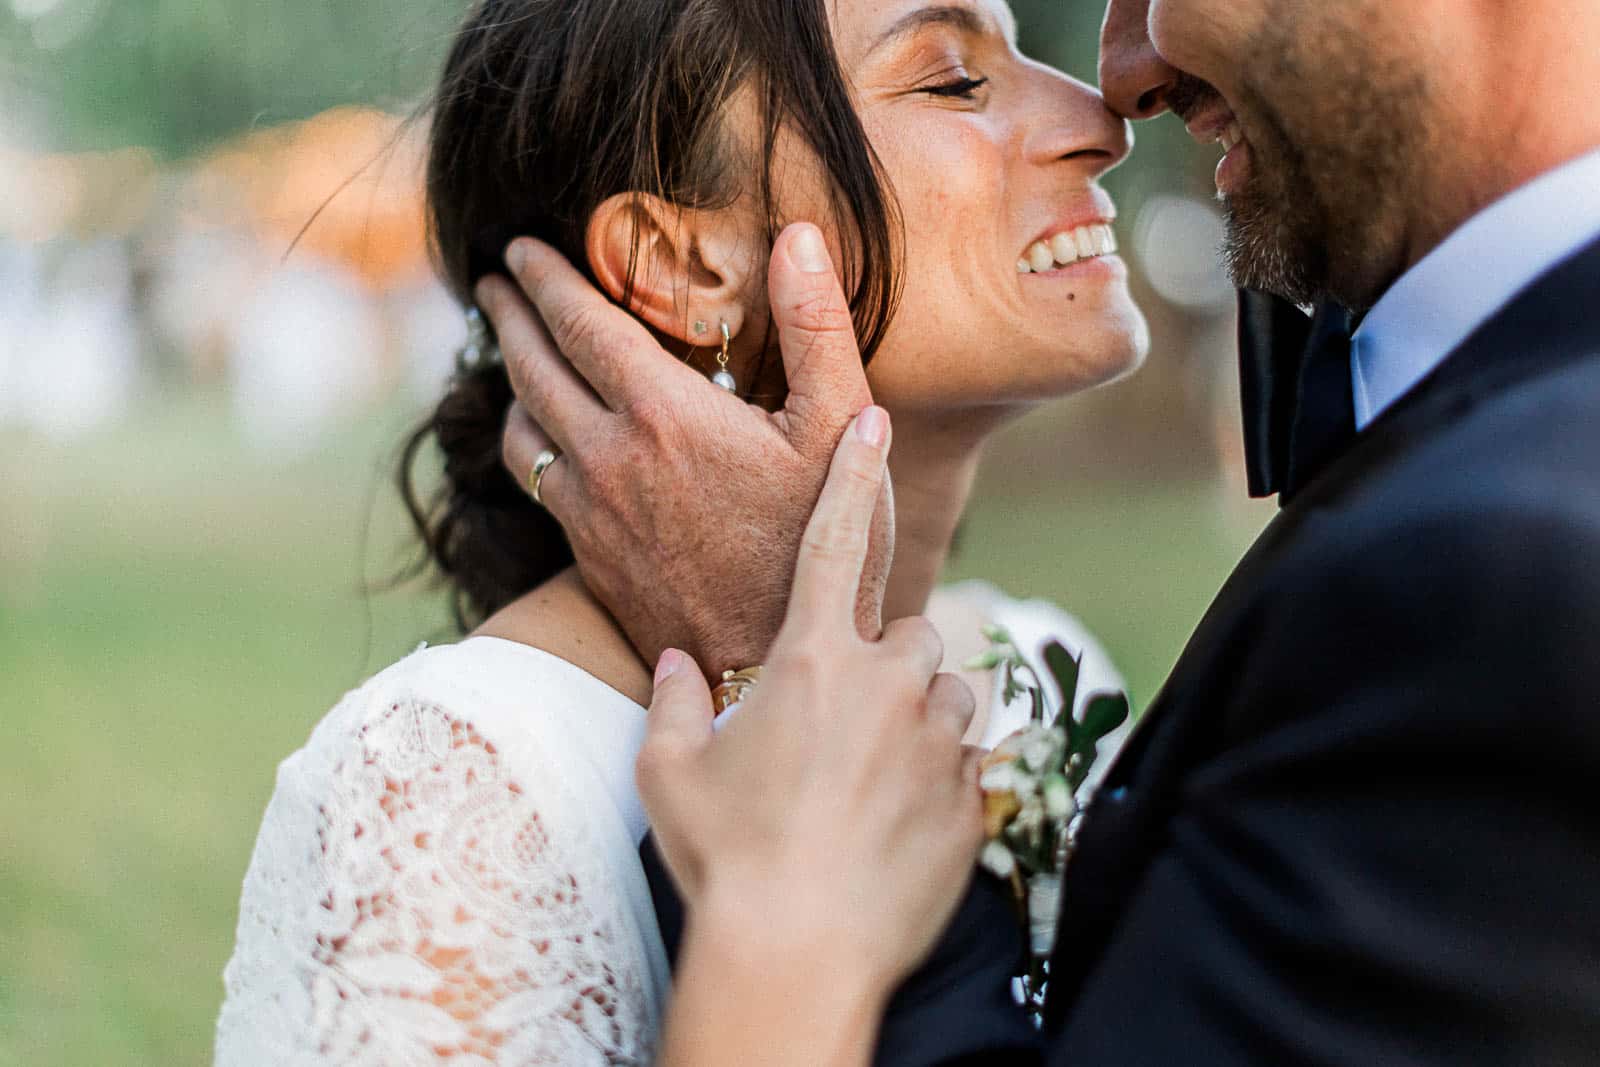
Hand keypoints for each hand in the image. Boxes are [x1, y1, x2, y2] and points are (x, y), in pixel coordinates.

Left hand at [476, 224, 891, 677]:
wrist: (772, 661)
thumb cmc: (817, 545)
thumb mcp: (841, 426)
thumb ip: (816, 326)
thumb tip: (796, 237)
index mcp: (662, 413)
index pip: (578, 322)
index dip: (543, 277)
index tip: (518, 248)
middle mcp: (608, 457)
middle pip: (530, 367)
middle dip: (507, 313)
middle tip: (493, 281)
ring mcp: (590, 512)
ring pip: (521, 428)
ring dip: (509, 378)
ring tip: (510, 351)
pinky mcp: (589, 556)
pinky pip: (535, 482)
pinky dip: (526, 441)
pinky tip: (540, 437)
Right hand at [637, 408, 984, 1002]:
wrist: (796, 956)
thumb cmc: (724, 858)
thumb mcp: (670, 774)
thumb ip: (674, 702)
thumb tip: (674, 661)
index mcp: (813, 663)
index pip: (834, 544)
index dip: (852, 476)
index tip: (877, 421)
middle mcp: (888, 688)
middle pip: (908, 636)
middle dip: (884, 666)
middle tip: (841, 727)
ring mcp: (939, 744)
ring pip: (949, 697)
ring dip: (919, 720)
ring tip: (871, 781)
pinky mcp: (971, 800)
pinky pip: (969, 765)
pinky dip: (940, 781)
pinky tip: (895, 826)